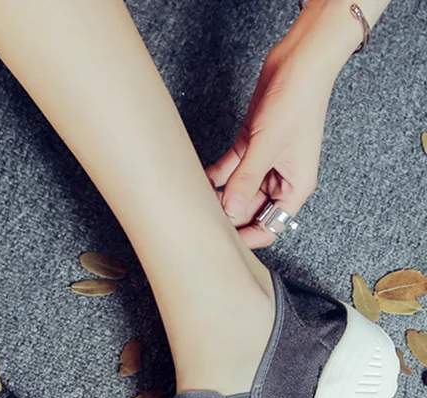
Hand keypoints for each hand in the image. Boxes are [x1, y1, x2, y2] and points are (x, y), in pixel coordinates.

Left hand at [206, 42, 335, 247]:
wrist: (298, 62)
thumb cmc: (296, 102)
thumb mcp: (267, 147)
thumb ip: (246, 182)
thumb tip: (229, 211)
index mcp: (295, 187)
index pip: (271, 226)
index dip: (247, 238)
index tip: (221, 243)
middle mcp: (280, 179)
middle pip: (250, 211)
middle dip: (227, 217)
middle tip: (198, 223)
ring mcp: (263, 163)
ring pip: (236, 191)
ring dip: (217, 197)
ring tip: (192, 204)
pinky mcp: (249, 146)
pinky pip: (228, 170)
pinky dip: (213, 177)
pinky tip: (194, 181)